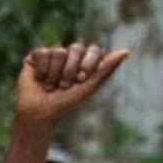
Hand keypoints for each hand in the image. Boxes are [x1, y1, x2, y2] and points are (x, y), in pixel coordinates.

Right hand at [13, 41, 128, 125]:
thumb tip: (126, 51)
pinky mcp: (36, 56)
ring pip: (59, 52)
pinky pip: (43, 53)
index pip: (94, 50)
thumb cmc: (65, 103)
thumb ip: (106, 69)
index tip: (81, 80)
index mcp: (85, 61)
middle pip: (76, 48)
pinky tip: (39, 79)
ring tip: (50, 86)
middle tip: (64, 86)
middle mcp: (70, 55)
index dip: (87, 64)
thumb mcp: (89, 87)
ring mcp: (53, 54)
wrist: (38, 113)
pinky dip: (42, 69)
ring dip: (54, 74)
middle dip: (70, 70)